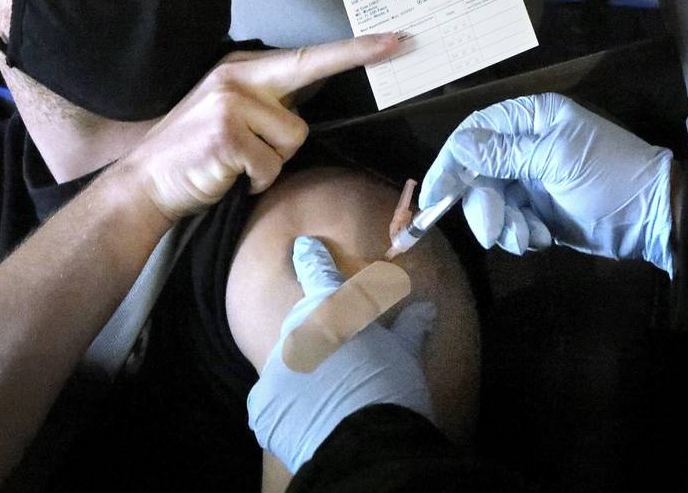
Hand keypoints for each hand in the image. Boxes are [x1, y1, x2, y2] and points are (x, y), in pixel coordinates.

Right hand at [124, 34, 396, 219]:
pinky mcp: (227, 136)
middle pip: (306, 89)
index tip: (394, 40)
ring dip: (272, 163)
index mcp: (241, 69)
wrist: (145, 183)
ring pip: (294, 139)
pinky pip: (271, 166)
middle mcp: (237, 77)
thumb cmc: (196, 154)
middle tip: (381, 56)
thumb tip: (311, 95)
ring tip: (237, 164)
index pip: (308, 57)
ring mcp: (230, 105)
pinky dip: (256, 181)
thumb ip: (268, 100)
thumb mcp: (230, 112)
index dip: (354, 50)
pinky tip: (230, 177)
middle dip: (325, 93)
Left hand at [248, 236, 436, 472]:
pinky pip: (273, 399)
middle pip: (303, 324)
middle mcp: (296, 331)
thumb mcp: (406, 356)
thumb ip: (410, 330)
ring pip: (288, 362)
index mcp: (332, 310)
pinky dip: (288, 405)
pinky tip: (307, 417)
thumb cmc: (390, 387)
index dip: (311, 258)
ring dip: (304, 370)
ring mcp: (274, 367)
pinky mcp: (262, 404)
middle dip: (317, 333)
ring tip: (329, 393)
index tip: (302, 247)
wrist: (364, 441)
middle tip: (341, 356)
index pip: (317, 272)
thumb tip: (425, 309)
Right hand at [422, 93, 673, 272]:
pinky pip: (510, 222)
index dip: (451, 162)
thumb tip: (459, 145)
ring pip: (491, 202)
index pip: (476, 132)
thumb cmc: (609, 176)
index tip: (434, 194)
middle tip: (493, 231)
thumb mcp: (555, 160)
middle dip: (483, 205)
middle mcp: (526, 144)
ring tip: (531, 236)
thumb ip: (504, 154)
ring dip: (505, 225)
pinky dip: (521, 234)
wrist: (653, 217)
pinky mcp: (538, 209)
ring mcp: (531, 178)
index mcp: (532, 119)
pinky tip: (544, 238)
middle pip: (478, 173)